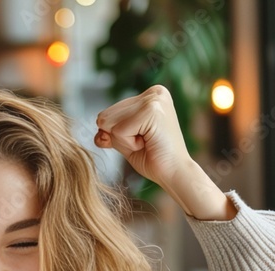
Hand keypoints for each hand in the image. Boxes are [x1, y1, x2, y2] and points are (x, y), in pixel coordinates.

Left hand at [95, 86, 234, 220]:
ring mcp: (153, 99)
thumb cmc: (154, 160)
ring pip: (109, 123)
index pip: (108, 114)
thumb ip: (109, 132)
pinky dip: (128, 144)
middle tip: (146, 143)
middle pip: (105, 116)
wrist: (175, 174)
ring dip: (124, 141)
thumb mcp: (126, 141)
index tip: (144, 140)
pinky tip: (149, 143)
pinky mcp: (151, 110)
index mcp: (149, 96)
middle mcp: (153, 92)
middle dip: (120, 137)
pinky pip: (118, 131)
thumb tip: (98, 133)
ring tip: (147, 142)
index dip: (119, 135)